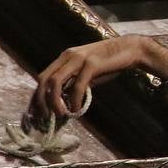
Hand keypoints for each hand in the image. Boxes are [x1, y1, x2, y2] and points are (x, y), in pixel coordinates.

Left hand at [34, 35, 167, 118]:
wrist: (131, 49)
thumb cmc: (110, 64)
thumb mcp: (88, 73)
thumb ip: (75, 83)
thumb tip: (63, 102)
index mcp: (65, 57)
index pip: (43, 77)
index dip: (37, 96)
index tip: (37, 112)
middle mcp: (68, 56)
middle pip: (44, 79)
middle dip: (41, 100)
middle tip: (45, 117)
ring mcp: (79, 58)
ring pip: (55, 81)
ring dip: (54, 101)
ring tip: (61, 115)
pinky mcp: (91, 64)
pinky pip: (77, 85)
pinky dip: (74, 100)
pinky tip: (77, 110)